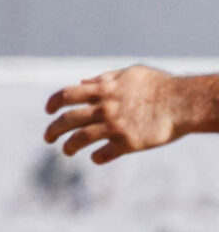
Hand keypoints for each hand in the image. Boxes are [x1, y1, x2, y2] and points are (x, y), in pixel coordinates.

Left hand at [43, 65, 214, 162]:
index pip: (67, 95)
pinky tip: (96, 157)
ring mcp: (114, 126)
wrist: (184, 103)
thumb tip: (83, 82)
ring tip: (67, 150)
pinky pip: (103, 155)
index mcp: (104, 90)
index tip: (48, 111)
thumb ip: (106, 78)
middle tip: (48, 138)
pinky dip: (96, 157)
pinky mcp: (127, 143)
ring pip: (79, 139)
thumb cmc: (160, 86)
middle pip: (67, 120)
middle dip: (53, 130)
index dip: (53, 103)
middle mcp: (104, 108)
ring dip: (68, 147)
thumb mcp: (131, 74)